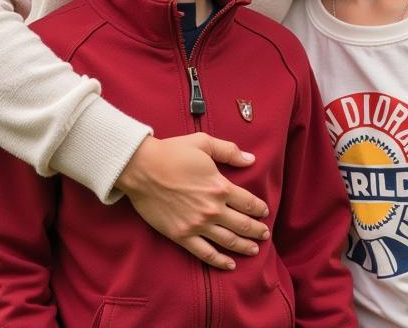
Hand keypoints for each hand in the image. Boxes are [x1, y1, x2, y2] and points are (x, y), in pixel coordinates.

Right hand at [115, 133, 270, 269]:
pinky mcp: (181, 236)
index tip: (265, 212)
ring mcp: (197, 225)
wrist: (142, 169)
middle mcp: (212, 209)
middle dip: (256, 230)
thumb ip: (229, 151)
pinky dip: (219, 261)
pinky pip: (204, 253)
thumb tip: (250, 159)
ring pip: (228, 241)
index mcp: (220, 186)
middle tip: (265, 234)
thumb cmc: (173, 153)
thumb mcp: (204, 143)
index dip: (259, 209)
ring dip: (244, 246)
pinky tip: (229, 264)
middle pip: (242, 224)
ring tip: (254, 249)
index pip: (248, 202)